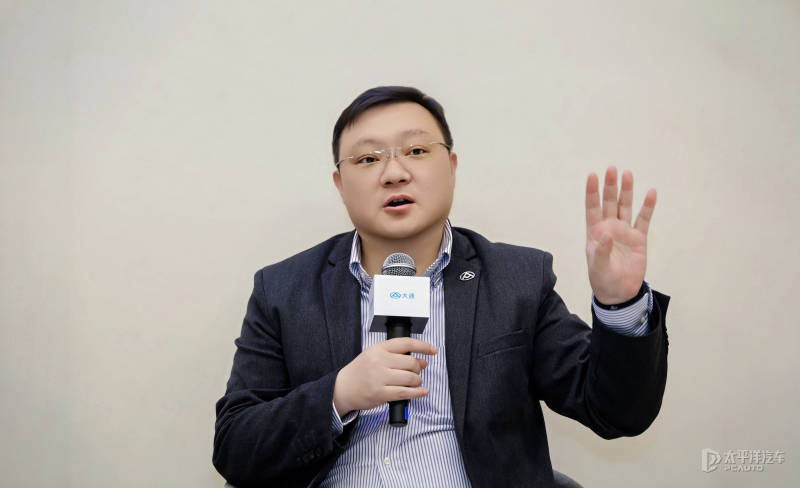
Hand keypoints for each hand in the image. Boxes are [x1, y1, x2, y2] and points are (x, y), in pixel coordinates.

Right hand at [333, 338, 436, 415]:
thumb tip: (422, 361)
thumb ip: (397, 356)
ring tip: (414, 383)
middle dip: (418, 369)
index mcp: (379, 348)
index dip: (423, 346)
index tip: (433, 350)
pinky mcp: (380, 393)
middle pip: (411, 363)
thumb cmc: (360, 371)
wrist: (342, 387)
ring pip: (410, 379)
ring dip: (417, 381)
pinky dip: (417, 393)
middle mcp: (379, 361)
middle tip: (417, 372)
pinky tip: (422, 391)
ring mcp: (379, 378)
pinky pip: (405, 393)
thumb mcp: (375, 356)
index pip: (406, 343)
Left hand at [585, 166, 655, 303]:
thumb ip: (601, 250)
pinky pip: (644, 219)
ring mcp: (625, 231)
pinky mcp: (639, 238)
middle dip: (610, 186)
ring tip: (628, 174)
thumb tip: (605, 234)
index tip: (592, 175)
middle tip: (612, 169)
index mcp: (595, 232)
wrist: (619, 292)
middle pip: (610, 202)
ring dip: (627, 191)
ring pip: (626, 206)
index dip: (592, 192)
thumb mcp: (598, 266)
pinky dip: (648, 207)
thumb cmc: (602, 279)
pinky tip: (651, 193)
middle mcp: (609, 227)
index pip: (592, 208)